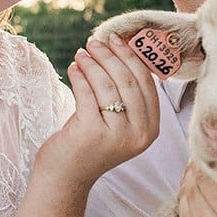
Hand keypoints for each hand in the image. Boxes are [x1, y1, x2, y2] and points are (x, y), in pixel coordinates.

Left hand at [39, 35, 158, 183]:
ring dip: (93, 63)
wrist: (66, 177)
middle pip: (128, 81)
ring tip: (81, 53)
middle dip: (111, 56)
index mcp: (150, 129)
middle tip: (95, 42)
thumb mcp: (116, 121)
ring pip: (107, 85)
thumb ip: (124, 93)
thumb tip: (119, 48)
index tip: (116, 39)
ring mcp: (117, 135)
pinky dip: (79, 76)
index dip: (131, 57)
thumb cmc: (89, 143)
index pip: (146, 83)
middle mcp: (139, 134)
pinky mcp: (92, 133)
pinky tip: (73, 68)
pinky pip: (87, 94)